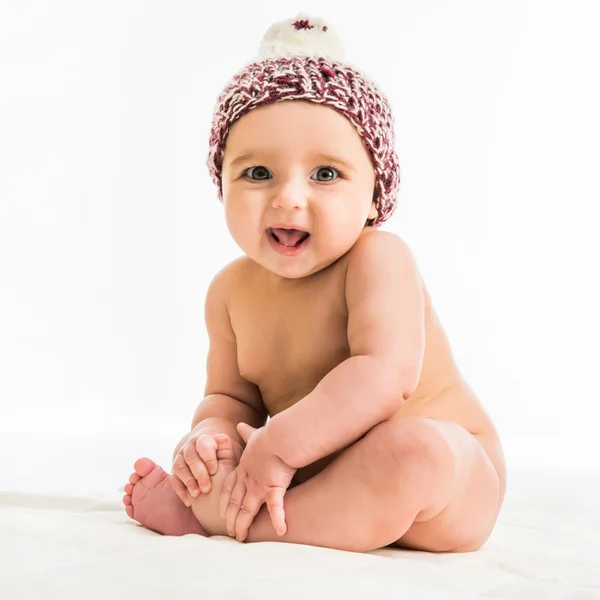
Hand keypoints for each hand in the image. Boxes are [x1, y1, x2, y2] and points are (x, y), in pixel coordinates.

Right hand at [172, 430, 241, 505]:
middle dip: (198, 473)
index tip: (214, 471)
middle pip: (191, 457)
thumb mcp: (231, 451)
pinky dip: (180, 491)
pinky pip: (174, 479)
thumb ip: (230, 451)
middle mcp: (190, 446)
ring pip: (180, 467)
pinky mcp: (176, 470)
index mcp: (205, 439)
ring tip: (197, 494)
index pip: (203, 445)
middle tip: (206, 488)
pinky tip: (188, 501)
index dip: (208, 458)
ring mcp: (181, 457)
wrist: (212, 455)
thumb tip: (228, 452)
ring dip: (188, 482)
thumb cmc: (226, 454)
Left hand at [220, 422, 296, 541]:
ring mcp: (259, 485)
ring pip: (248, 509)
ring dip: (243, 524)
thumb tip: (240, 425)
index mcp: (244, 468)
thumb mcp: (255, 434)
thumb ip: (247, 433)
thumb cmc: (269, 435)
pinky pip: (276, 507)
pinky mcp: (274, 487)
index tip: (222, 511)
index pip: (230, 487)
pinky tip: (280, 531)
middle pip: (236, 502)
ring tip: (241, 536)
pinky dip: (278, 519)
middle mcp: (248, 479)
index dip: (225, 500)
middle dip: (231, 517)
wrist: (280, 436)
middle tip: (229, 531)